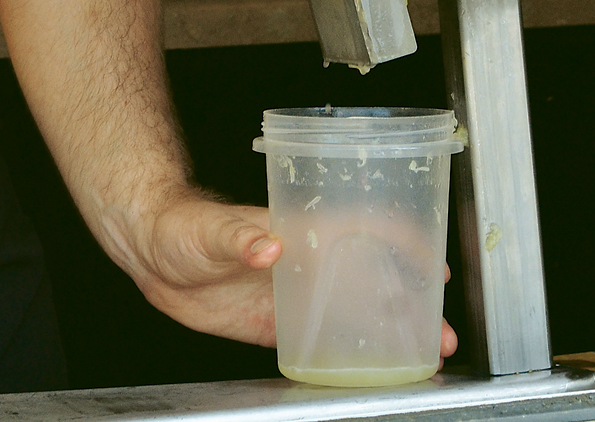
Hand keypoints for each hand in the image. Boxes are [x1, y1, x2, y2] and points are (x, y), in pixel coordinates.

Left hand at [121, 191, 458, 359]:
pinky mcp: (277, 323)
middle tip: (442, 330)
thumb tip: (269, 244)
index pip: (364, 226)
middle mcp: (306, 260)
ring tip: (427, 355)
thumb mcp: (208, 229)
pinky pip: (323, 341)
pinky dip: (353, 355)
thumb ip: (238, 236)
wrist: (152, 253)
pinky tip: (376, 371)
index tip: (435, 264)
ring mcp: (295, 292)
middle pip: (373, 276)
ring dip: (394, 331)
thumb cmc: (181, 224)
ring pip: (356, 312)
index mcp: (299, 227)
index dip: (405, 241)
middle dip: (414, 300)